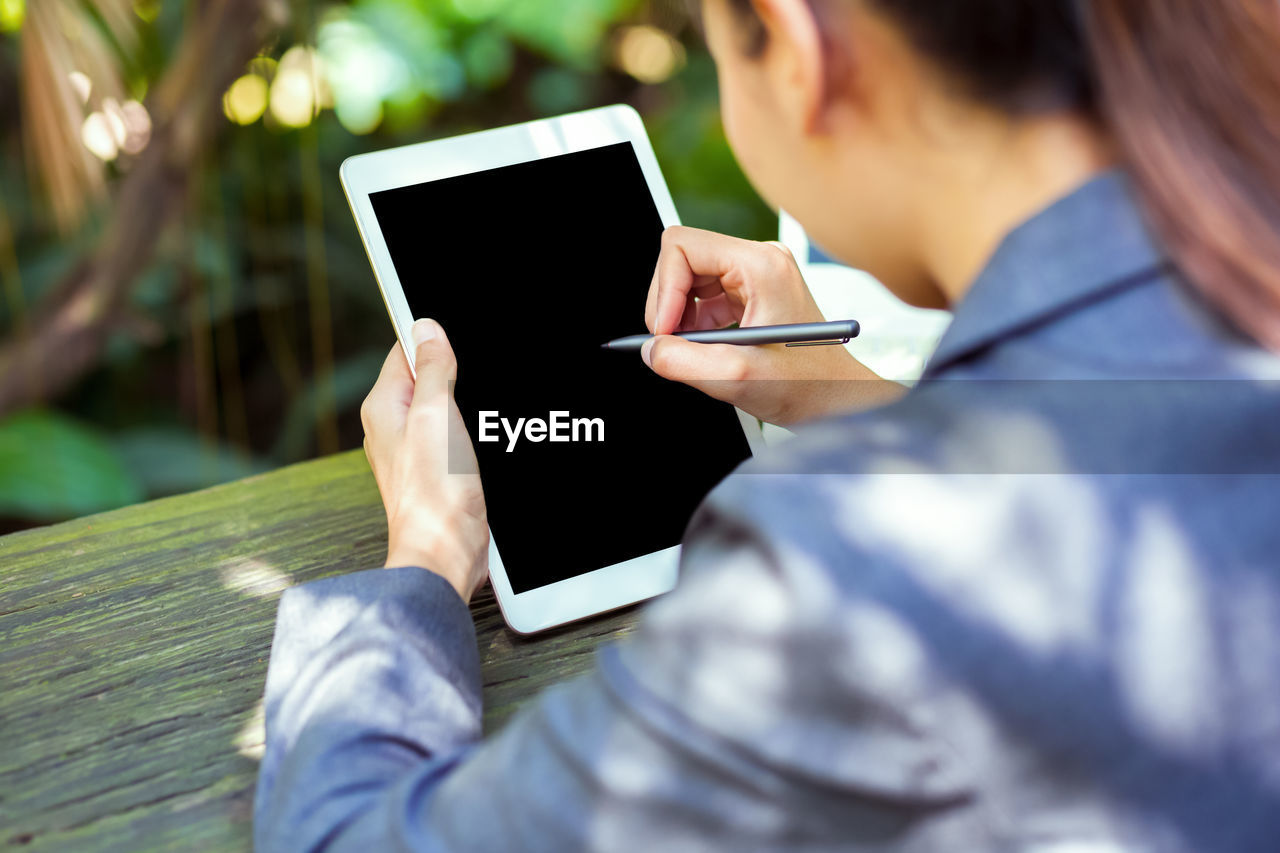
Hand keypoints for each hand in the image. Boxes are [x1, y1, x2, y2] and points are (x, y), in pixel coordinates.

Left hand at [361, 319, 488, 602]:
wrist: (445, 552)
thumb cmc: (433, 493)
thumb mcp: (435, 415)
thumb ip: (432, 369)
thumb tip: (426, 328)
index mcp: (383, 406)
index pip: (404, 350)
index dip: (434, 340)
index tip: (459, 340)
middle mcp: (393, 427)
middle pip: (426, 377)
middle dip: (455, 373)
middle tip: (476, 381)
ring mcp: (415, 450)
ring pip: (444, 407)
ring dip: (466, 405)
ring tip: (477, 417)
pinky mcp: (438, 471)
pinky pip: (454, 434)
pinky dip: (471, 431)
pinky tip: (483, 439)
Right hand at [643, 227, 902, 424]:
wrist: (838, 398)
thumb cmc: (809, 385)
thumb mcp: (738, 377)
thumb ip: (684, 362)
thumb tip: (651, 349)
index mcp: (762, 265)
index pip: (683, 246)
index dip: (664, 289)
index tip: (664, 331)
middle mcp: (760, 260)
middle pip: (683, 258)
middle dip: (669, 302)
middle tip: (671, 342)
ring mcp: (757, 274)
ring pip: (690, 277)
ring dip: (680, 314)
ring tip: (691, 348)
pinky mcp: (752, 292)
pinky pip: (704, 295)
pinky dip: (693, 322)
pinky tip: (705, 347)